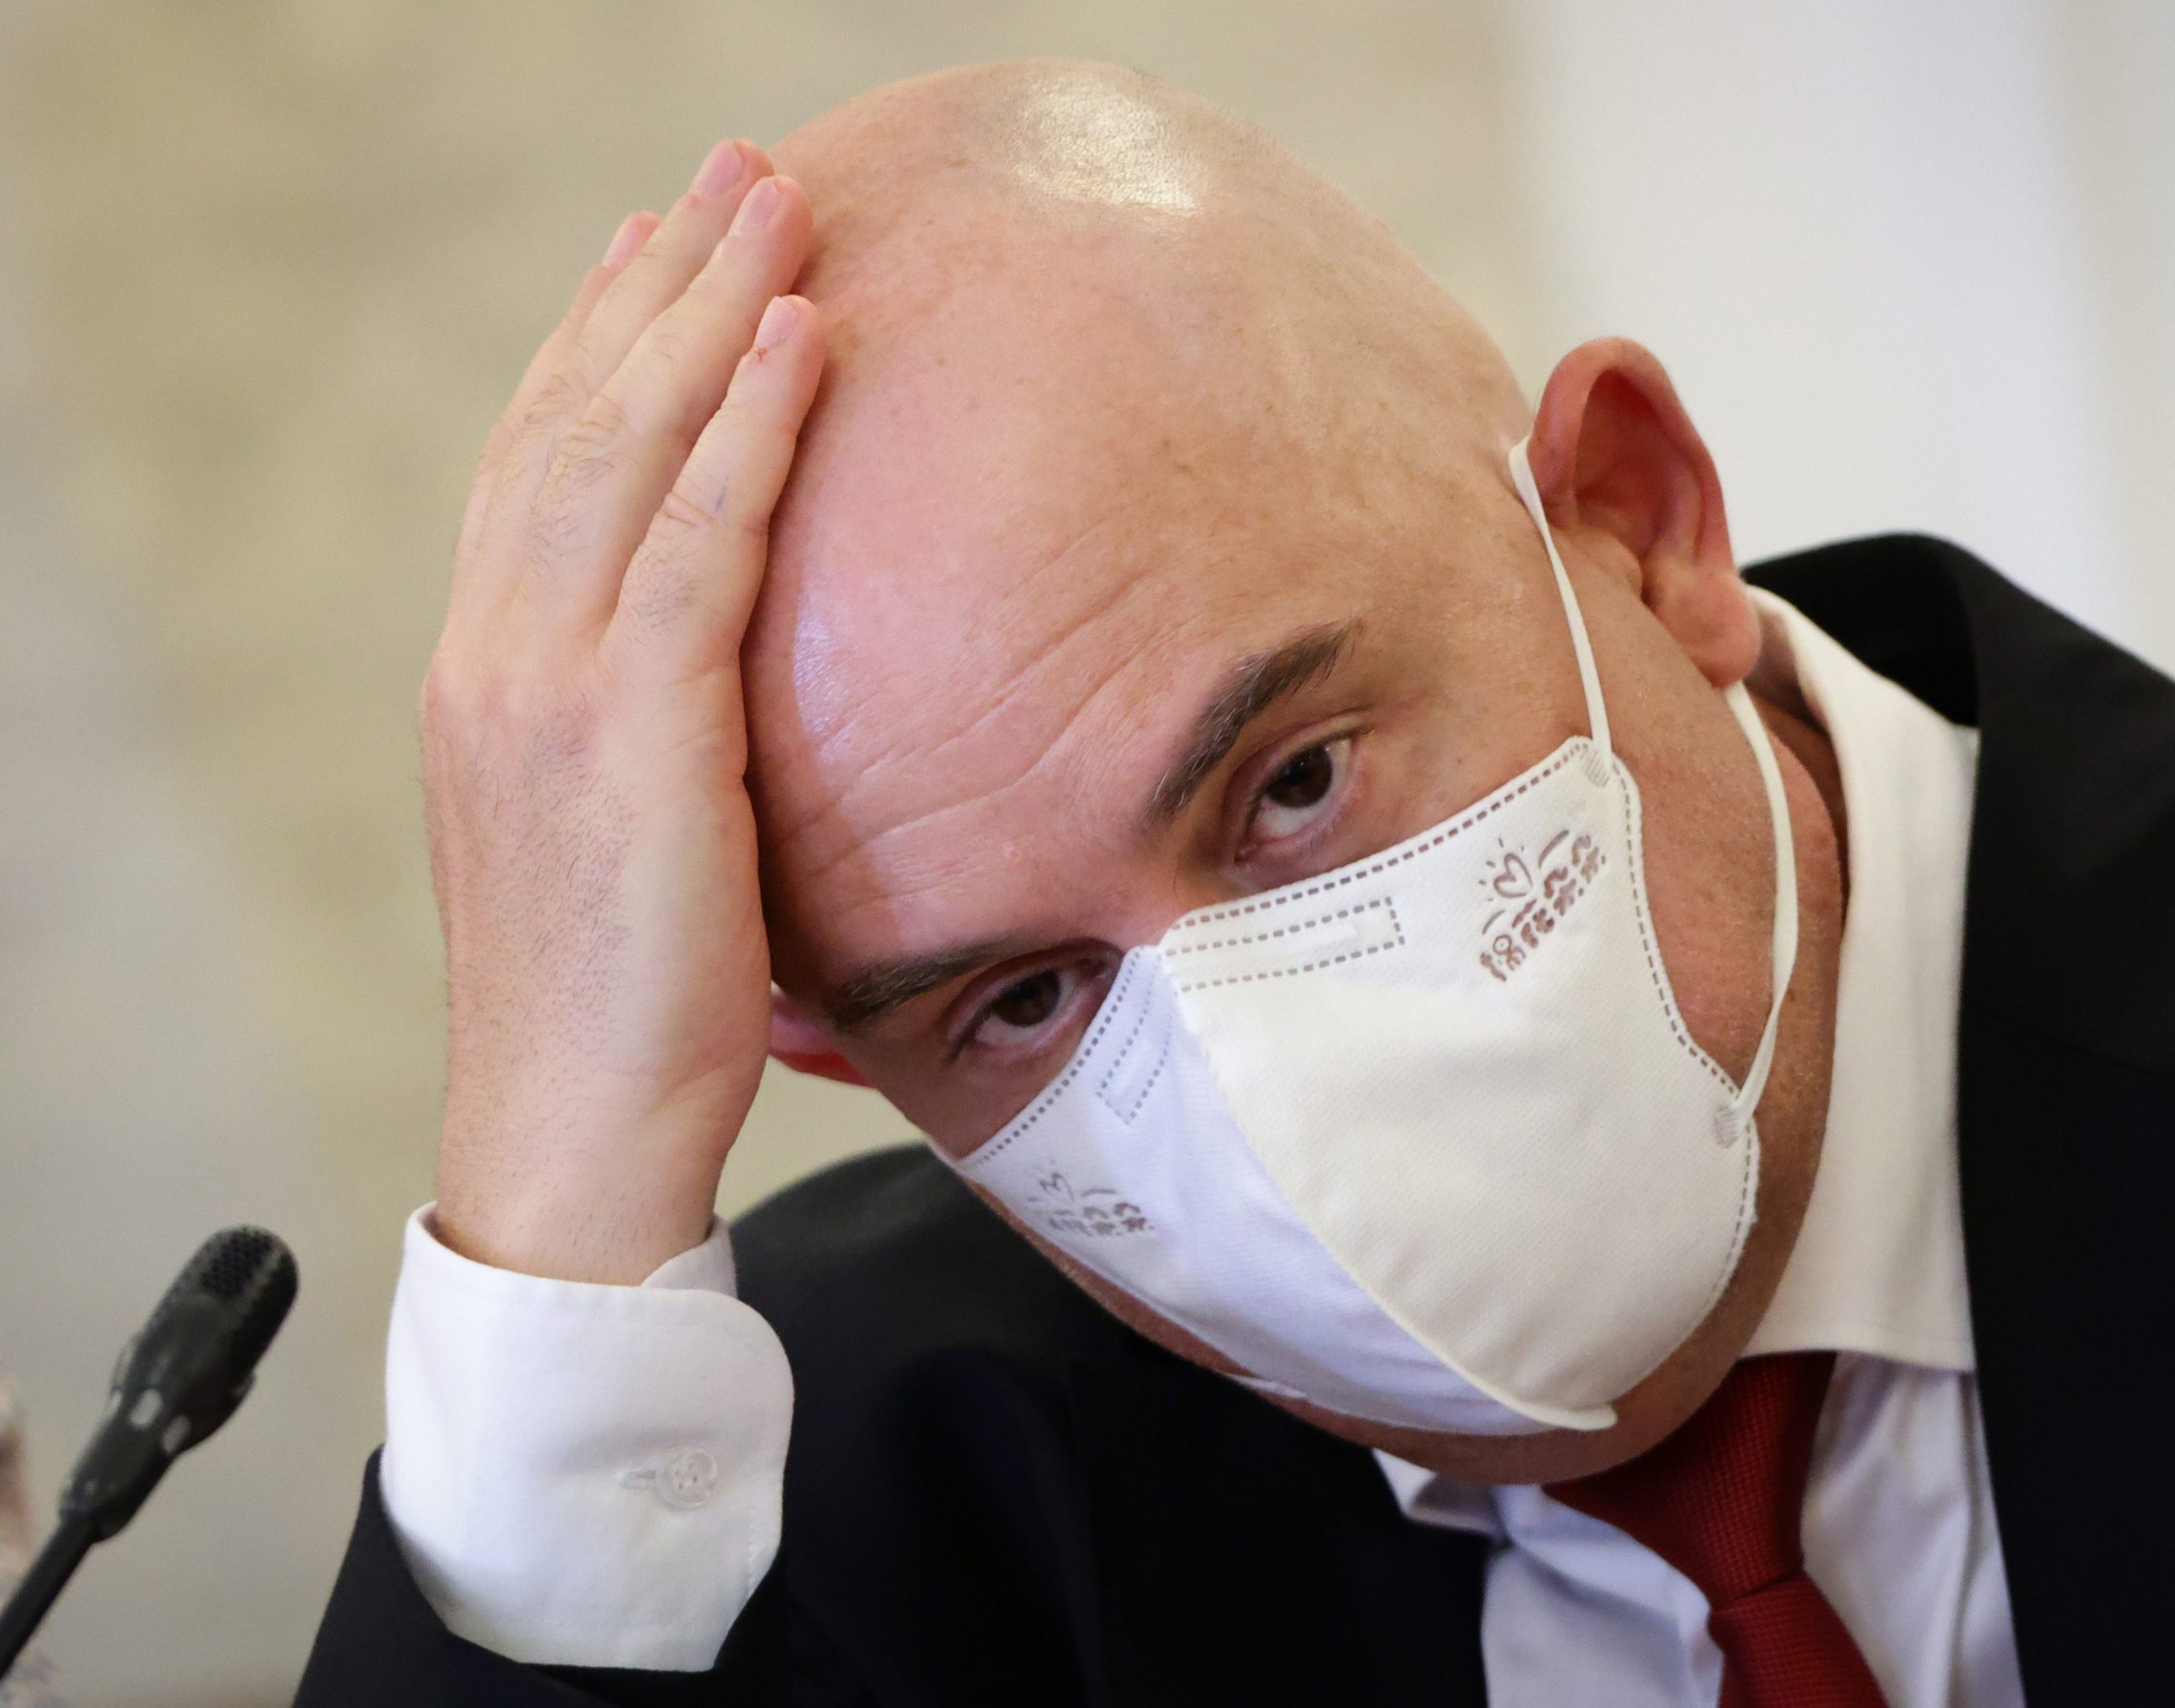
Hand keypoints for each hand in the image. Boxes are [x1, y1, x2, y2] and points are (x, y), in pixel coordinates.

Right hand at [420, 139, 821, 1282]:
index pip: (536, 466)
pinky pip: (697, 540)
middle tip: (730, 173)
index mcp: (487, 674)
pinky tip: (800, 339)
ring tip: (776, 202)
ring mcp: (546, 684)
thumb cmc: (620, 1009)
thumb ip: (648, 731)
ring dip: (707, 309)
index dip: (594, 345)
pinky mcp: (626, 730)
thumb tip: (729, 686)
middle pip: (574, 419)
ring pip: (625, 449)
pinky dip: (747, 427)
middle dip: (657, 282)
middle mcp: (495, 653)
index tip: (652, 254)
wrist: (571, 1135)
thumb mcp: (615, 838)